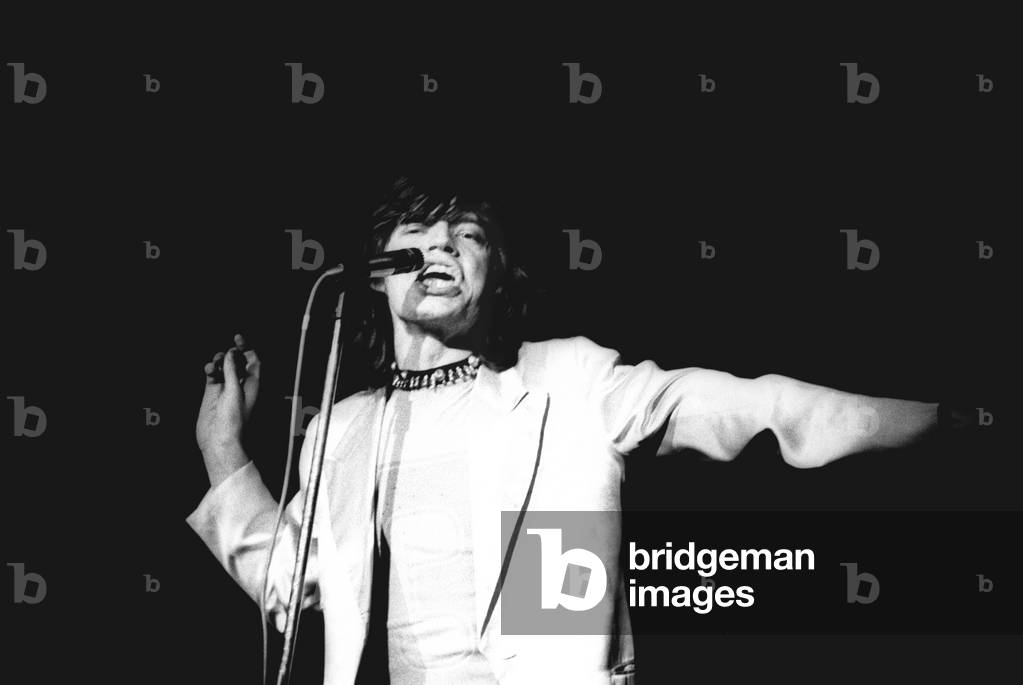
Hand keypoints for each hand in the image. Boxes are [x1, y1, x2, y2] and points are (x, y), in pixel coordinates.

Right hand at [196, 333, 260, 457]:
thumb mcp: (235, 391)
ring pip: (223, 367)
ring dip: (219, 361)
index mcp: (254, 384)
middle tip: (226, 352)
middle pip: (237, 361)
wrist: (220, 440)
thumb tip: (231, 353)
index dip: (247, 348)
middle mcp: (241, 385)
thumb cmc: (234, 420)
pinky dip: (210, 370)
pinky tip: (209, 370)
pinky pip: (212, 375)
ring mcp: (226, 389)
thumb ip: (231, 370)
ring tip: (215, 363)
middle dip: (231, 353)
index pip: (253, 361)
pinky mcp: (213, 393)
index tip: (238, 338)